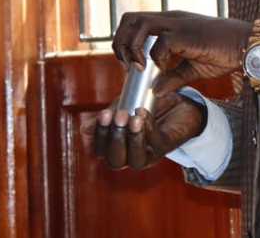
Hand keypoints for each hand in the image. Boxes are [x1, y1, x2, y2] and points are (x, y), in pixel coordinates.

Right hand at [86, 92, 206, 169]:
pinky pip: (156, 145)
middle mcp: (130, 155)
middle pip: (115, 161)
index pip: (100, 151)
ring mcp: (148, 154)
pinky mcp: (165, 147)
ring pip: (136, 160)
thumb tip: (84, 129)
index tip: (103, 114)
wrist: (175, 98)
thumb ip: (106, 118)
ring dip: (133, 139)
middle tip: (120, 115)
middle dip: (115, 138)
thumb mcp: (121, 107)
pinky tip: (145, 114)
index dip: (99, 136)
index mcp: (116, 146)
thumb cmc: (145, 105)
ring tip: (134, 117)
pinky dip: (150, 131)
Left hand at [112, 10, 253, 95]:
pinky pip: (160, 41)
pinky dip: (156, 57)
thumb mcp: (193, 69)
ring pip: (139, 24)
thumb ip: (172, 77)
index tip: (131, 67)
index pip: (134, 22)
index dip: (125, 43)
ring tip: (141, 68)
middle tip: (129, 66)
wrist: (246, 45)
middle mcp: (169, 19)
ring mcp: (177, 23)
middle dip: (121, 42)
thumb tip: (155, 91)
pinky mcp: (186, 32)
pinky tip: (165, 68)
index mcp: (169, 24)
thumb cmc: (223, 53)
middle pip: (129, 19)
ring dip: (134, 47)